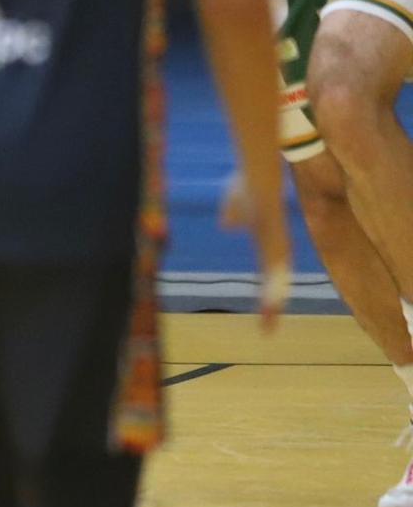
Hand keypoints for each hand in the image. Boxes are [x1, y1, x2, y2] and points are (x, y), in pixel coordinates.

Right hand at [218, 168, 289, 331]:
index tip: (265, 309)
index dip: (265, 289)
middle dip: (270, 303)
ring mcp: (277, 246)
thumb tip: (229, 226)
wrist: (259, 177)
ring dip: (271, 302)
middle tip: (267, 329)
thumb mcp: (234, 205)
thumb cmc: (246, 184)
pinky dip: (271, 290)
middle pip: (274, 280)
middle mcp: (275, 246)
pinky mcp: (275, 244)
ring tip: (268, 323)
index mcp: (266, 240)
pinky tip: (269, 305)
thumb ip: (233, 215)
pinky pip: (273, 271)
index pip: (267, 271)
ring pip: (275, 280)